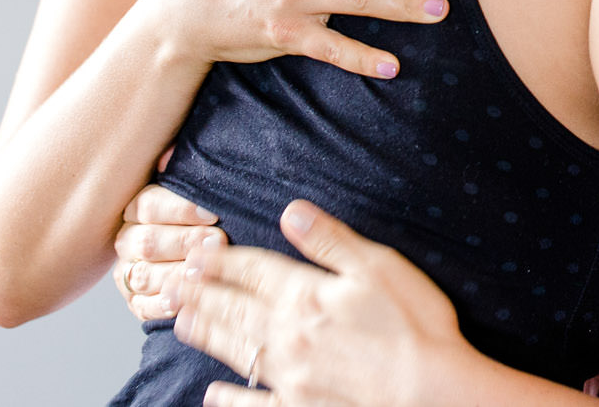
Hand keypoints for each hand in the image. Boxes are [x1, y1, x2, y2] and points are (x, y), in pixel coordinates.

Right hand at [114, 183, 224, 320]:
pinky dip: (161, 306)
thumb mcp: (198, 188)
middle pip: (148, 242)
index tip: (212, 213)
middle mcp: (128, 240)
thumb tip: (168, 154)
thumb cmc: (206, 214)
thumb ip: (184, 171)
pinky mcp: (136, 301)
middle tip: (218, 241)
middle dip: (185, 242)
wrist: (209, 249)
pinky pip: (142, 307)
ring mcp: (129, 272)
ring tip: (205, 273)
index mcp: (138, 209)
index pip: (149, 205)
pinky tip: (182, 302)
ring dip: (176, 274)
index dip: (180, 209)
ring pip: (144, 275)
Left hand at [171, 201, 470, 406]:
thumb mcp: (379, 267)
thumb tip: (292, 212)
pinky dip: (230, 398)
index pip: (255, 271)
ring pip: (235, 349)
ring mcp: (288, 376)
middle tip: (169, 285)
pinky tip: (213, 393)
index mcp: (306, 295)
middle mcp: (287, 335)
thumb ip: (331, 241)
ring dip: (205, 334)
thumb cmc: (415, 326)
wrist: (429, 393)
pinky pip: (252, 403)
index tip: (196, 252)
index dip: (223, 260)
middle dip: (200, 294)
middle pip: (234, 309)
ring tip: (179, 322)